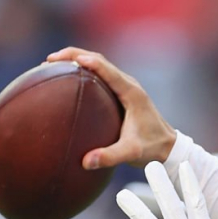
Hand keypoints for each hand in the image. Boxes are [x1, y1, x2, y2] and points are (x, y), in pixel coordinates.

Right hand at [45, 47, 177, 168]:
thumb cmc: (152, 148)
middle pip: (98, 59)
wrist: (168, 147)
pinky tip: (65, 83)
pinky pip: (99, 76)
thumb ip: (110, 157)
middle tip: (48, 61)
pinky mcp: (120, 93)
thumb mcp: (132, 153)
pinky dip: (81, 73)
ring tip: (51, 66)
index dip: (85, 61)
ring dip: (75, 61)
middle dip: (73, 55)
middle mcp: (127, 84)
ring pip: (98, 65)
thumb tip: (85, 162)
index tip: (63, 61)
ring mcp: (124, 87)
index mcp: (131, 92)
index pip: (106, 69)